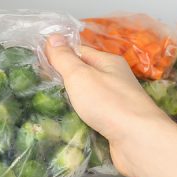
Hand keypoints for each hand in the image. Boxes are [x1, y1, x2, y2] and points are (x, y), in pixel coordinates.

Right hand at [45, 34, 169, 176]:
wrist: (138, 140)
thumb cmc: (109, 103)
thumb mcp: (80, 75)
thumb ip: (65, 58)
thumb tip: (53, 36)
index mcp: (109, 63)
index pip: (79, 52)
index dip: (59, 56)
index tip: (37, 65)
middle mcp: (115, 80)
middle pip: (84, 77)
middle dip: (63, 82)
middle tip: (38, 89)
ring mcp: (117, 104)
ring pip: (88, 100)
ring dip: (72, 104)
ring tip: (47, 109)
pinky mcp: (115, 126)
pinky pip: (93, 119)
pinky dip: (81, 121)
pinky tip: (67, 126)